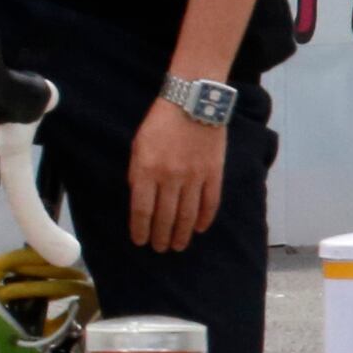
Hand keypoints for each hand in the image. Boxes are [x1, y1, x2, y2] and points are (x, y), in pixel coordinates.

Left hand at [131, 97, 231, 250]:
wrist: (192, 103)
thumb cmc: (159, 124)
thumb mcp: (138, 147)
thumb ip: (138, 174)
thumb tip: (141, 200)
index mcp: (146, 170)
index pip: (142, 209)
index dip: (141, 229)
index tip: (140, 241)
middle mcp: (170, 177)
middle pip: (165, 216)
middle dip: (161, 236)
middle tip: (160, 249)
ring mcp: (194, 177)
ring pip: (187, 214)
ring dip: (182, 233)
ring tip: (178, 245)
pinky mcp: (214, 173)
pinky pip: (210, 202)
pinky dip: (204, 218)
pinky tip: (198, 229)